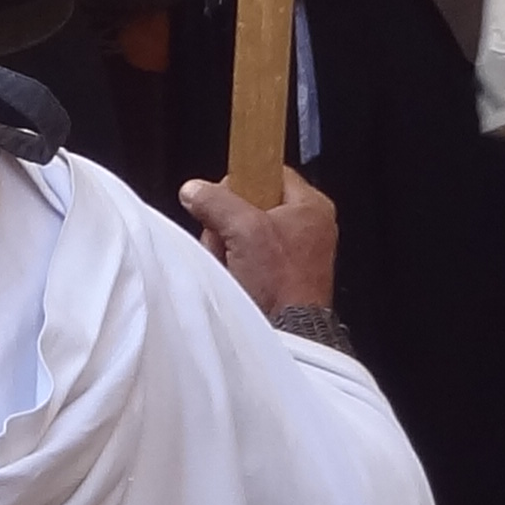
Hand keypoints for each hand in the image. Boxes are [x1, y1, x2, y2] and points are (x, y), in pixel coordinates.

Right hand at [180, 168, 338, 318]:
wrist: (289, 333)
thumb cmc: (280, 283)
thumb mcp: (244, 229)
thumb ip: (216, 202)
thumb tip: (194, 191)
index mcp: (310, 206)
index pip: (270, 171)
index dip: (242, 180)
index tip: (223, 195)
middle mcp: (306, 226)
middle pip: (251, 204)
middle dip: (228, 223)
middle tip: (227, 239)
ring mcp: (294, 253)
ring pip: (243, 233)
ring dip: (227, 247)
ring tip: (232, 264)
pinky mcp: (280, 275)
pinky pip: (247, 257)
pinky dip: (234, 266)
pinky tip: (235, 276)